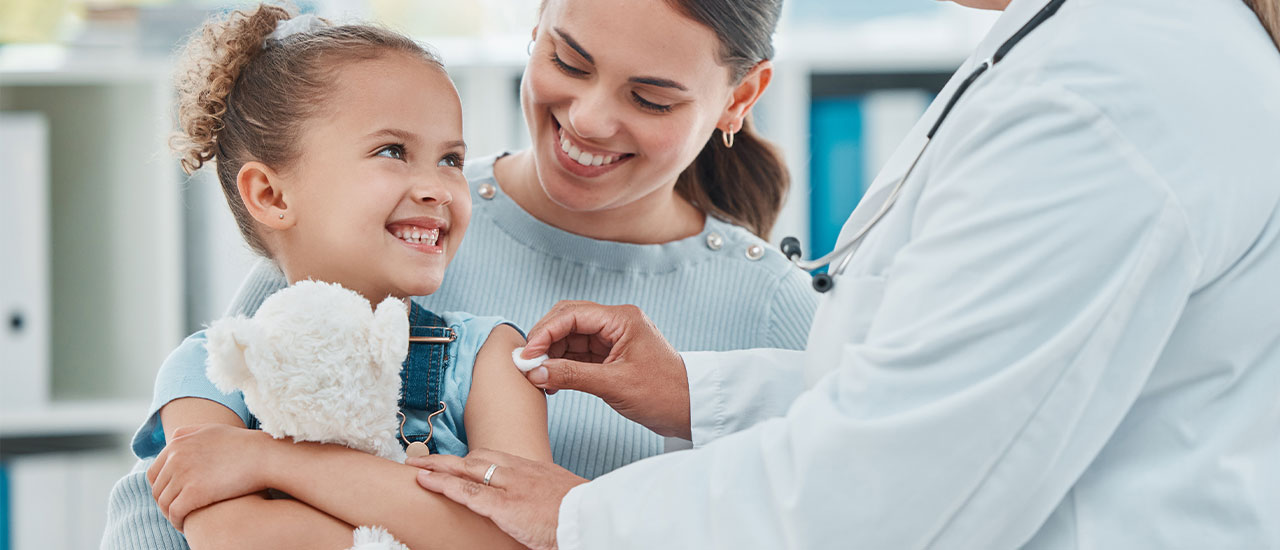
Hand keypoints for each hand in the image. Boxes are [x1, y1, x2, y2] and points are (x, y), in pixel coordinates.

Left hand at [146, 423, 273, 530]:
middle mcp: (176, 457)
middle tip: (179, 511)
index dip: (161, 488)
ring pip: (164, 503)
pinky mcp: (193, 493)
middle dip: (166, 502)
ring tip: (183, 519)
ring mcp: (183, 475)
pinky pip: (174, 513)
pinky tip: (186, 526)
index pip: (154, 472)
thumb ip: (188, 433)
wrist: (264, 456)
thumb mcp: (211, 429)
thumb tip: (173, 441)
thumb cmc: (243, 444)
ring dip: (171, 514)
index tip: (173, 496)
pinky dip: (177, 522)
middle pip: (158, 489)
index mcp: (177, 443)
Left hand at [408, 449, 586, 549]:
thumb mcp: (562, 496)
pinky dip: (443, 485)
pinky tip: (425, 481)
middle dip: (448, 458)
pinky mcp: (503, 506)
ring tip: (414, 466)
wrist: (593, 518)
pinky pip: (467, 492)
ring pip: (466, 470)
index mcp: (533, 470)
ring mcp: (510, 486)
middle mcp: (519, 471)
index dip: (471, 458)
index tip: (456, 459)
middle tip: (424, 458)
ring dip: (437, 467)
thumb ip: (544, 496)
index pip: (495, 457)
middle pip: (476, 458)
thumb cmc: (584, 513)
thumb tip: (538, 506)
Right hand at [521, 301, 691, 438]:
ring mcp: (612, 338)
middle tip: (525, 364)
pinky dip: (561, 364)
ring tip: (536, 377)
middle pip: (567, 320)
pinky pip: (577, 353)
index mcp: (621, 319)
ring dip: (550, 354)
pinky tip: (550, 380)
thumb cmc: (662, 393)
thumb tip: (535, 372)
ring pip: (569, 337)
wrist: (689, 410)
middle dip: (544, 340)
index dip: (544, 333)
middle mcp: (615, 323)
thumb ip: (571, 375)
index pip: (572, 315)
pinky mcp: (609, 355)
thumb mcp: (613, 384)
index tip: (526, 355)